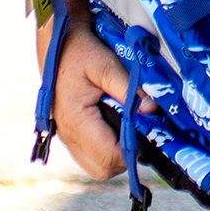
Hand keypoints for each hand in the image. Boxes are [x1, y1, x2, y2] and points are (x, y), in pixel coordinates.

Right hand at [36, 0, 138, 181]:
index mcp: (75, 120)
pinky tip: (117, 125)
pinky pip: (90, 155)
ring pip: (97, 166)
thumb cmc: (80, 50)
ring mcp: (66, 136)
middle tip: (139, 131)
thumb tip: (152, 110)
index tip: (148, 131)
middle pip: (103, 169)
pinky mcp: (70, 134)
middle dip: (126, 156)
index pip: (109, 156)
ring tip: (129, 127)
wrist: (57, 41)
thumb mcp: (106, 64)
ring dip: (116, 154)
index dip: (133, 149)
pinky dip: (106, 148)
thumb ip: (130, 90)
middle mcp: (68, 134)